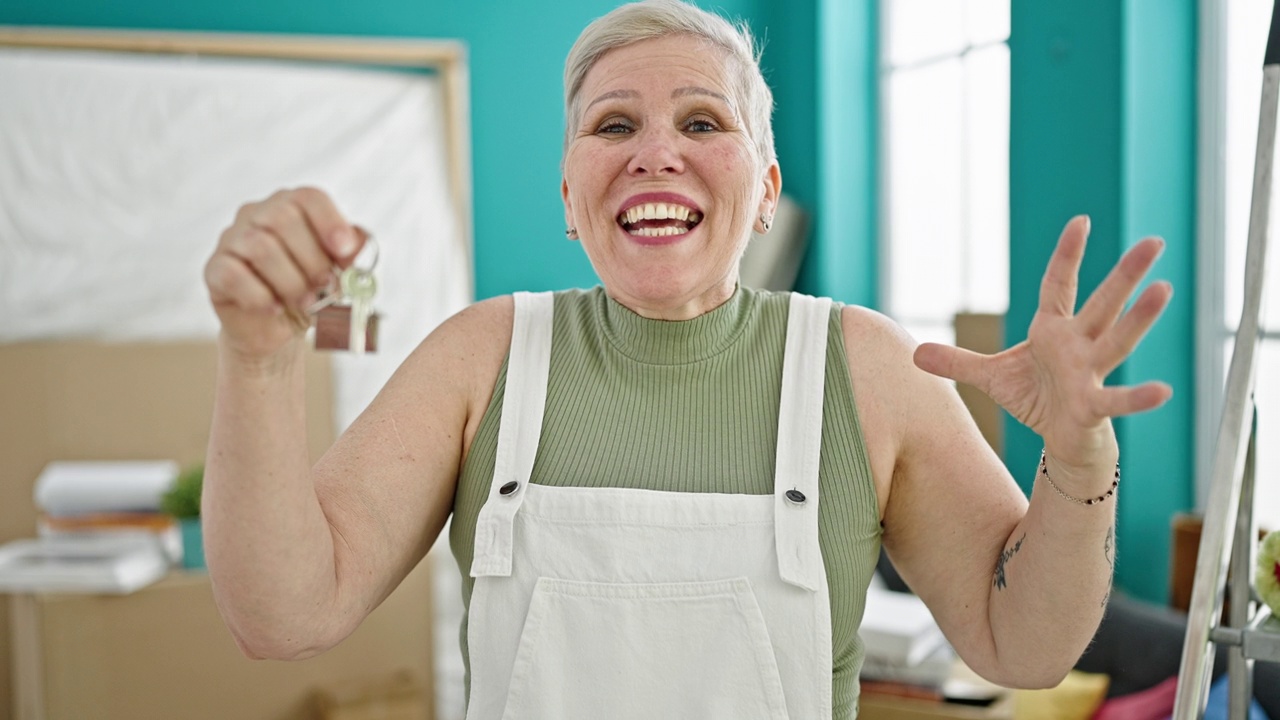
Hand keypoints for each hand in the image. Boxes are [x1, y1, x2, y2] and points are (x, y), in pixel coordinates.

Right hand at [204, 188, 364, 359]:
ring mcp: (231, 239)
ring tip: (306, 302)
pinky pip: (232, 274)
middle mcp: (257, 215)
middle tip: (326, 286)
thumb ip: (350, 252)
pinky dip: (260, 296)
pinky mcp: (214, 269)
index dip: (329, 222)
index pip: (308, 197)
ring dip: (290, 281)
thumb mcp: (338, 271)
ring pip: (259, 246)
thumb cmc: (310, 291)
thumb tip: (356, 243)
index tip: (344, 252)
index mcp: (291, 207)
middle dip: (312, 258)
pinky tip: (274, 308)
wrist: (278, 329)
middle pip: (283, 218)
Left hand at [913, 215, 1172, 473]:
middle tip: (1154, 241)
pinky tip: (1163, 391)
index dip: (1068, 256)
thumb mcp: (992, 377)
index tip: (1081, 221)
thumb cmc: (1036, 399)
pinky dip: (1138, 398)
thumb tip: (914, 353)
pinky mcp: (1094, 407)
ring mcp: (1090, 374)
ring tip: (1164, 289)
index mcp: (1053, 331)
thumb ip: (958, 362)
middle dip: (1125, 275)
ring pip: (1117, 341)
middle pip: (1102, 304)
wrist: (1059, 440)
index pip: (1059, 285)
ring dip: (1139, 318)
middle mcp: (1078, 345)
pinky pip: (1117, 400)